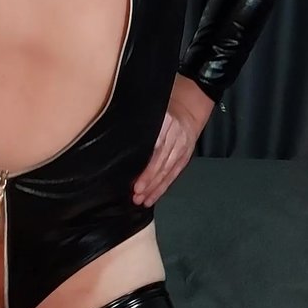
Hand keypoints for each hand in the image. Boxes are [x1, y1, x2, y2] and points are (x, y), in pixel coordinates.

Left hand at [132, 74, 214, 206]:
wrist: (190, 106)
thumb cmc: (165, 106)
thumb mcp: (152, 109)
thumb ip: (139, 123)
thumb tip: (117, 138)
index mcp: (165, 122)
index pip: (155, 149)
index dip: (146, 168)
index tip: (135, 181)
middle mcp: (175, 137)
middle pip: (161, 164)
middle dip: (148, 182)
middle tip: (135, 195)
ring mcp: (182, 149)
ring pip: (167, 172)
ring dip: (154, 188)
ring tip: (141, 201)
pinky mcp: (185, 157)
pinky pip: (173, 175)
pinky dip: (163, 187)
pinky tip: (152, 197)